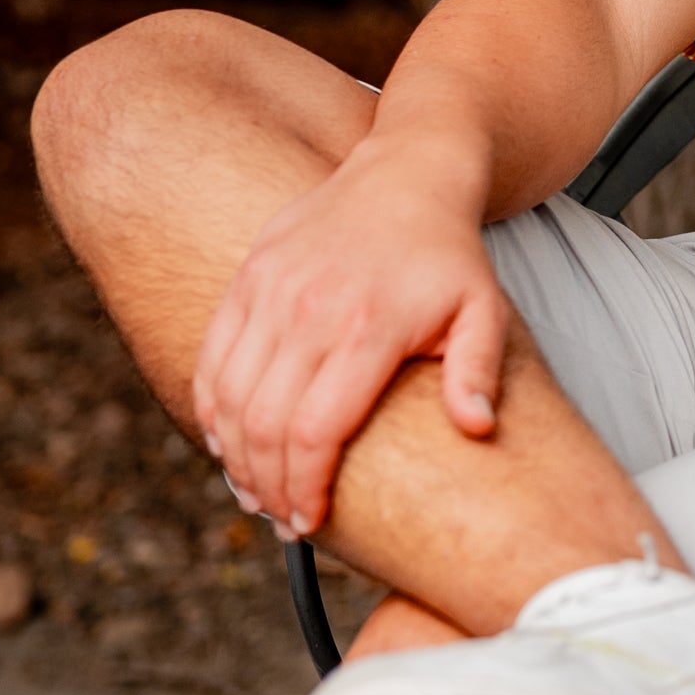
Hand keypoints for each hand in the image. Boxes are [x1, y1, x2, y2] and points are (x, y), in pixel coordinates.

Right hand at [192, 140, 507, 538]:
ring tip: (254, 490)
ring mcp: (272, 290)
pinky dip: (211, 406)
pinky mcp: (250, 277)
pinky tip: (227, 440)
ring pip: (230, 395)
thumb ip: (478, 371)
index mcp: (369, 327)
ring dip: (234, 454)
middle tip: (282, 519)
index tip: (310, 520)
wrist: (406, 174)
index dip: (305, 486)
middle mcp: (311, 309)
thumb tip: (477, 429)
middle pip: (264, 423)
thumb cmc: (448, 255)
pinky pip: (213, 356)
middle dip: (267, 484)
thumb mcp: (483, 310)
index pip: (316, 430)